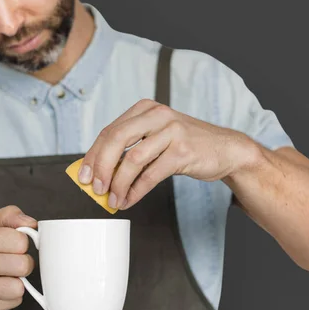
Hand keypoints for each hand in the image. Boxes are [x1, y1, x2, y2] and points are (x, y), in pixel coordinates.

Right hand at [0, 206, 36, 309]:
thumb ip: (10, 216)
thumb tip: (31, 223)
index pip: (21, 241)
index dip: (20, 243)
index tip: (10, 245)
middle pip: (23, 266)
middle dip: (22, 263)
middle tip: (9, 262)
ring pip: (19, 287)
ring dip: (16, 282)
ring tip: (2, 276)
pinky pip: (13, 302)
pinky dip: (10, 296)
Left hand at [77, 99, 256, 209]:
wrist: (225, 149)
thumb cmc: (185, 145)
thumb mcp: (155, 138)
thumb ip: (130, 149)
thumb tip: (98, 172)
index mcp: (144, 109)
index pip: (109, 131)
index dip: (93, 156)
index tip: (83, 176)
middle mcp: (157, 115)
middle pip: (116, 140)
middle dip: (101, 168)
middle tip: (95, 189)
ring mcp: (171, 131)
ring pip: (133, 159)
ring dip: (118, 184)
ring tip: (113, 200)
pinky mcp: (183, 151)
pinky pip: (151, 174)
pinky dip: (136, 191)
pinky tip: (129, 200)